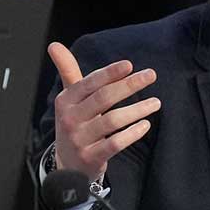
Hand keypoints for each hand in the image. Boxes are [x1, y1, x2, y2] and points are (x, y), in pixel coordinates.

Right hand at [47, 42, 160, 180]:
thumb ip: (67, 71)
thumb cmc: (74, 123)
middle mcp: (70, 119)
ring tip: (155, 102)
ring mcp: (79, 139)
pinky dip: (132, 134)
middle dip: (128, 85)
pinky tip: (145, 125)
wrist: (67, 164)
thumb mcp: (68, 98)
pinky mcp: (91, 157)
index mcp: (65, 100)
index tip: (129, 65)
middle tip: (151, 75)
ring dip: (137, 110)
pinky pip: (115, 143)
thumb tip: (54, 44)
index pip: (89, 83)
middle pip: (103, 98)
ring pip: (111, 121)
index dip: (109, 73)